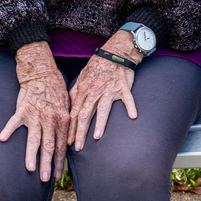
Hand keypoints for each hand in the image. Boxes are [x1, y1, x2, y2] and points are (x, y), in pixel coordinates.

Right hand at [0, 42, 70, 181]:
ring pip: (34, 138)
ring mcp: (36, 115)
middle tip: (45, 179)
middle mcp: (50, 119)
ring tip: (30, 168)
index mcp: (63, 120)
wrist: (42, 73)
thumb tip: (69, 141)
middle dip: (47, 164)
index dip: (59, 162)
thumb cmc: (56, 89)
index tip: (57, 176)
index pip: (61, 146)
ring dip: (32, 155)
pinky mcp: (23, 109)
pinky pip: (14, 122)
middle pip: (49, 146)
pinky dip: (8, 130)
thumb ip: (67, 123)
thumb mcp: (68, 106)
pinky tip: (2, 139)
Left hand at [68, 32, 141, 150]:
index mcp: (84, 90)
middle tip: (78, 147)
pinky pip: (127, 98)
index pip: (75, 113)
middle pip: (85, 114)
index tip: (68, 142)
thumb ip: (75, 92)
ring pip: (103, 108)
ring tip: (97, 137)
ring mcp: (109, 90)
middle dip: (80, 131)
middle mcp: (95, 91)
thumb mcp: (82, 77)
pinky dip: (130, 106)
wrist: (114, 53)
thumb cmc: (97, 66)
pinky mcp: (123, 87)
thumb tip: (68, 107)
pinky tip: (133, 116)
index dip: (71, 128)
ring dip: (100, 123)